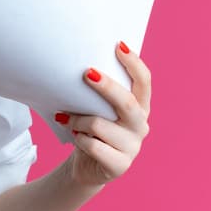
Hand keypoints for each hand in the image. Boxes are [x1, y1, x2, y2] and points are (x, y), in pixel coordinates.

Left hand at [55, 41, 151, 186]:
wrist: (85, 165)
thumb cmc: (90, 129)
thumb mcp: (96, 108)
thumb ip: (97, 93)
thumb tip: (81, 68)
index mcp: (139, 107)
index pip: (144, 82)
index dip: (134, 63)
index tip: (118, 45)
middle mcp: (140, 126)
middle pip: (127, 102)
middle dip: (106, 86)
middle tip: (87, 73)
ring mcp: (132, 147)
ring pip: (100, 125)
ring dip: (78, 120)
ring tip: (65, 118)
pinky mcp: (120, 165)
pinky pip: (93, 146)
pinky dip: (79, 139)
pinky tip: (75, 137)